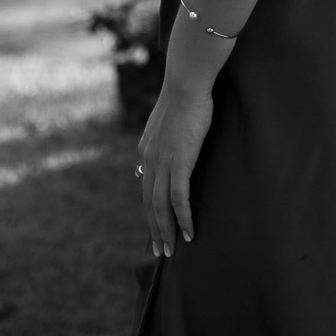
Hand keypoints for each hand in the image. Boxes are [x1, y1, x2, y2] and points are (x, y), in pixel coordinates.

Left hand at [139, 72, 213, 258]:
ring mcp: (163, 163)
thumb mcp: (166, 123)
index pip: (146, 189)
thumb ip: (160, 142)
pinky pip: (179, 199)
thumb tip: (153, 157)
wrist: (186, 84)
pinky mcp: (180, 163)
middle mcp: (149, 161)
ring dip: (167, 231)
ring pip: (160, 207)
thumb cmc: (183, 99)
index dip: (150, 212)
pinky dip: (184, 218)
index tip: (156, 229)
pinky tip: (190, 233)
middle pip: (149, 204)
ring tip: (173, 250)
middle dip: (155, 230)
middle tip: (161, 250)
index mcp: (146, 152)